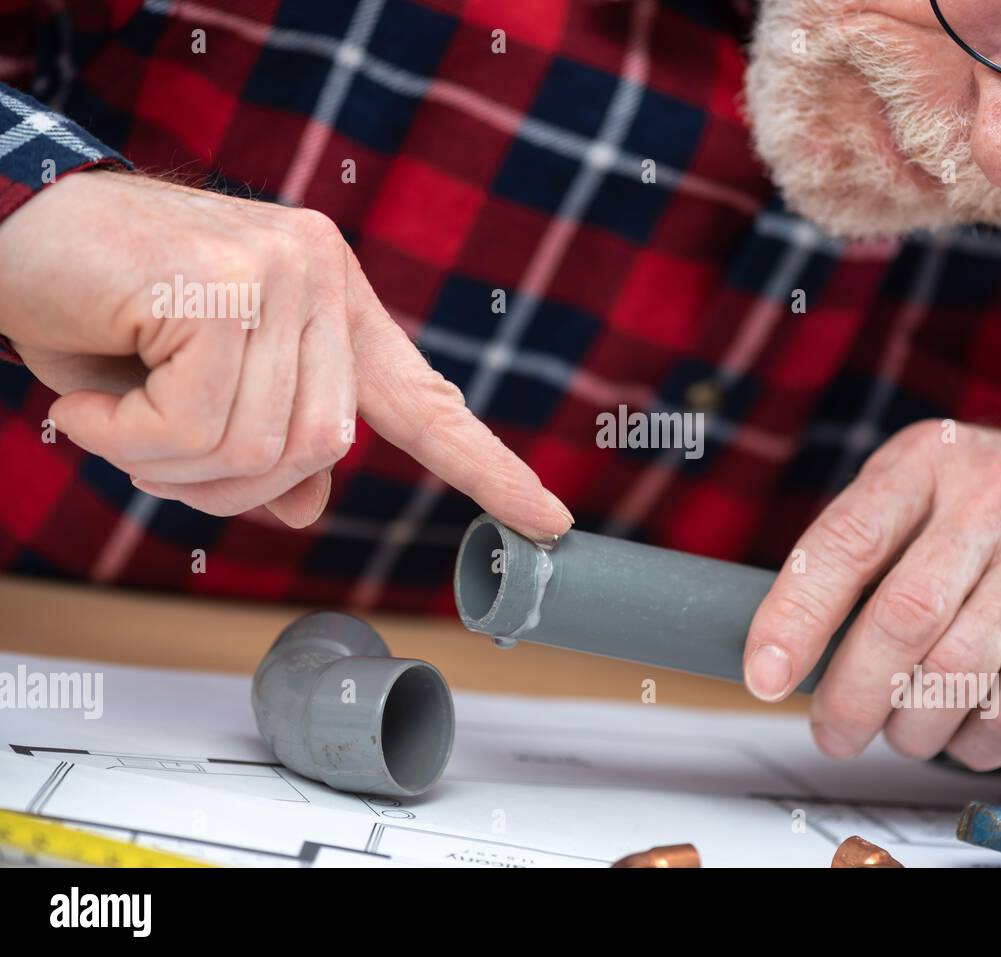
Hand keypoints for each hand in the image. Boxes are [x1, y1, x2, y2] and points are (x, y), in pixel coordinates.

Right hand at [0, 171, 570, 536]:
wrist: (9, 236)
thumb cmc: (102, 314)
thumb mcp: (193, 397)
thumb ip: (266, 448)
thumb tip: (309, 504)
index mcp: (333, 304)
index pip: (426, 401)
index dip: (487, 467)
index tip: (550, 519)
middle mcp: (322, 277)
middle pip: (321, 450)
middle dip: (228, 483)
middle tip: (150, 446)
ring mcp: (280, 271)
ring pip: (262, 447)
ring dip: (170, 465)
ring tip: (117, 415)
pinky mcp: (224, 283)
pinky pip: (197, 424)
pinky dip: (132, 440)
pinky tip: (92, 400)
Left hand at [743, 421, 1000, 768]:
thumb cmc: (991, 509)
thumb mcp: (919, 494)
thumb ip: (858, 554)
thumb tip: (784, 656)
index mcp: (925, 460)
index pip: (844, 543)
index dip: (796, 618)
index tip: (765, 678)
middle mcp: (992, 493)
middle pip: (903, 616)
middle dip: (853, 693)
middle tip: (833, 732)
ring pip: (960, 669)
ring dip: (913, 726)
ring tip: (900, 735)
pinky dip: (976, 741)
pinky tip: (960, 738)